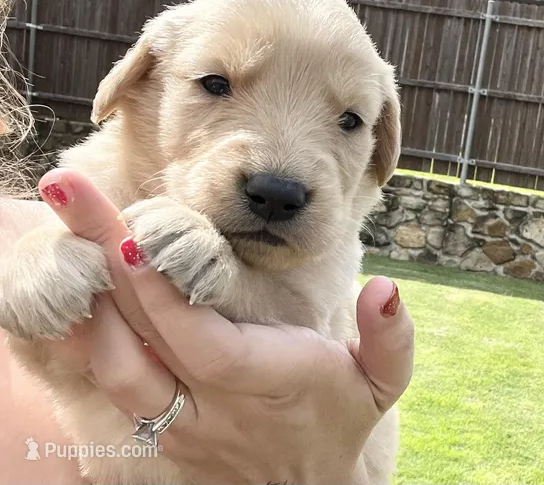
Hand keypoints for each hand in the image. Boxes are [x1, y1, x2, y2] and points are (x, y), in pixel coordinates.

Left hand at [38, 168, 413, 484]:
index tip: (133, 240)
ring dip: (89, 300)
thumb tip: (384, 287)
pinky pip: (113, 382)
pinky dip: (91, 331)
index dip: (166, 298)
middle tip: (69, 195)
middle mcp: (214, 411)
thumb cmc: (343, 417)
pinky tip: (79, 284)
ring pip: (114, 370)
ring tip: (70, 229)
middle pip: (142, 346)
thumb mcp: (384, 381)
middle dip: (104, 266)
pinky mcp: (161, 432)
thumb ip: (390, 336)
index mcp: (269, 385)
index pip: (206, 346)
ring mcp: (180, 426)